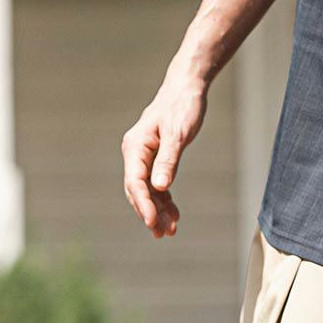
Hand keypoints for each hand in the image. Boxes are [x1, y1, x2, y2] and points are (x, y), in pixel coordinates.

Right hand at [121, 68, 207, 238]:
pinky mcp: (157, 158)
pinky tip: (174, 214)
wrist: (187, 88)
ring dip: (158, 210)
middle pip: (138, 190)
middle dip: (149, 213)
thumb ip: (168, 160)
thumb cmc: (182, 106)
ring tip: (171, 230)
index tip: (154, 223)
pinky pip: (157, 184)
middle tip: (163, 234)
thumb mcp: (178, 134)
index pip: (135, 182)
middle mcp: (136, 153)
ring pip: (148, 190)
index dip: (144, 205)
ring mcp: (145, 157)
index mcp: (135, 146)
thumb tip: (159, 187)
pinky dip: (165, 200)